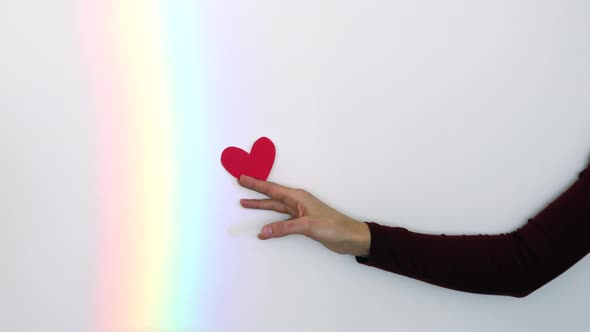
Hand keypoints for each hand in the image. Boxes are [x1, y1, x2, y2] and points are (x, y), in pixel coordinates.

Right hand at [238, 174, 370, 256]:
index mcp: (298, 197)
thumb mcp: (308, 226)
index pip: (272, 189)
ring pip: (275, 208)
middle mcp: (297, 202)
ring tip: (245, 203)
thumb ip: (285, 228)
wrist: (350, 237)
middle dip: (255, 192)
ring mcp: (300, 213)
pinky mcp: (302, 224)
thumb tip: (263, 230)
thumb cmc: (334, 227)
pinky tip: (264, 228)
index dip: (256, 184)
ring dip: (261, 206)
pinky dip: (271, 224)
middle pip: (271, 196)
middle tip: (240, 184)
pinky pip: (281, 221)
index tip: (242, 178)